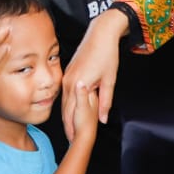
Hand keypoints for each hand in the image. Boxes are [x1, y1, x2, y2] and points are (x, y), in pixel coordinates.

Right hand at [61, 8, 126, 139]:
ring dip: (66, 115)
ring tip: (70, 128)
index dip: (73, 128)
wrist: (100, 33)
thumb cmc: (106, 54)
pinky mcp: (68, 72)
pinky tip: (71, 110)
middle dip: (68, 125)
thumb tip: (102, 119)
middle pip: (65, 109)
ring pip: (64, 101)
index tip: (75, 140)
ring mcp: (67, 76)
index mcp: (78, 85)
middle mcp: (68, 81)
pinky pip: (65, 92)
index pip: (72, 113)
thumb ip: (105, 101)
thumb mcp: (109, 80)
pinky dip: (67, 103)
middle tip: (72, 139)